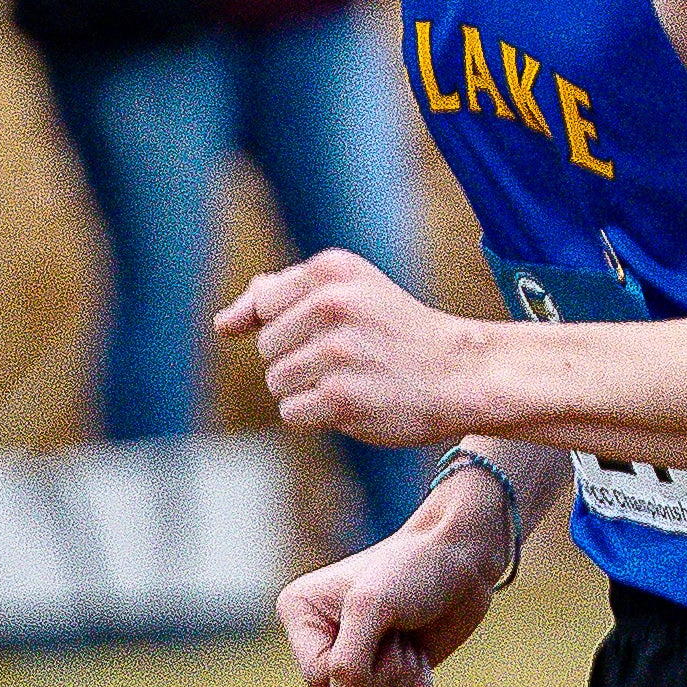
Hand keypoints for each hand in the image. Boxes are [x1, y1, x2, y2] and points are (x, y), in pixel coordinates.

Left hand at [216, 248, 484, 446]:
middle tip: (353, 357)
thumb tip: (225, 323)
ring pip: (277, 381)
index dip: (290, 325)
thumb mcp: (351, 291)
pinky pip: (292, 413)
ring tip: (354, 379)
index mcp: (331, 269)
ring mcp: (337, 352)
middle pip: (267, 345)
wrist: (460, 373)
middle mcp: (332, 304)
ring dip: (308, 390)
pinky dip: (317, 416)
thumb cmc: (398, 331)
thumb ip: (286, 295)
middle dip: (299, 358)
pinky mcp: (341, 397)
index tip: (332, 330)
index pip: (264, 304)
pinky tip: (354, 403)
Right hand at [276, 518, 499, 686]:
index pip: (316, 677)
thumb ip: (349, 663)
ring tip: (407, 638)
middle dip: (384, 672)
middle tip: (399, 630)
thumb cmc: (414, 570)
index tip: (382, 630)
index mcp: (300, 614)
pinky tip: (420, 653)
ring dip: (402, 678)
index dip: (356, 667)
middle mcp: (320, 641)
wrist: (462, 561)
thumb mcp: (372, 607)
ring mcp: (354, 662)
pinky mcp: (386, 677)